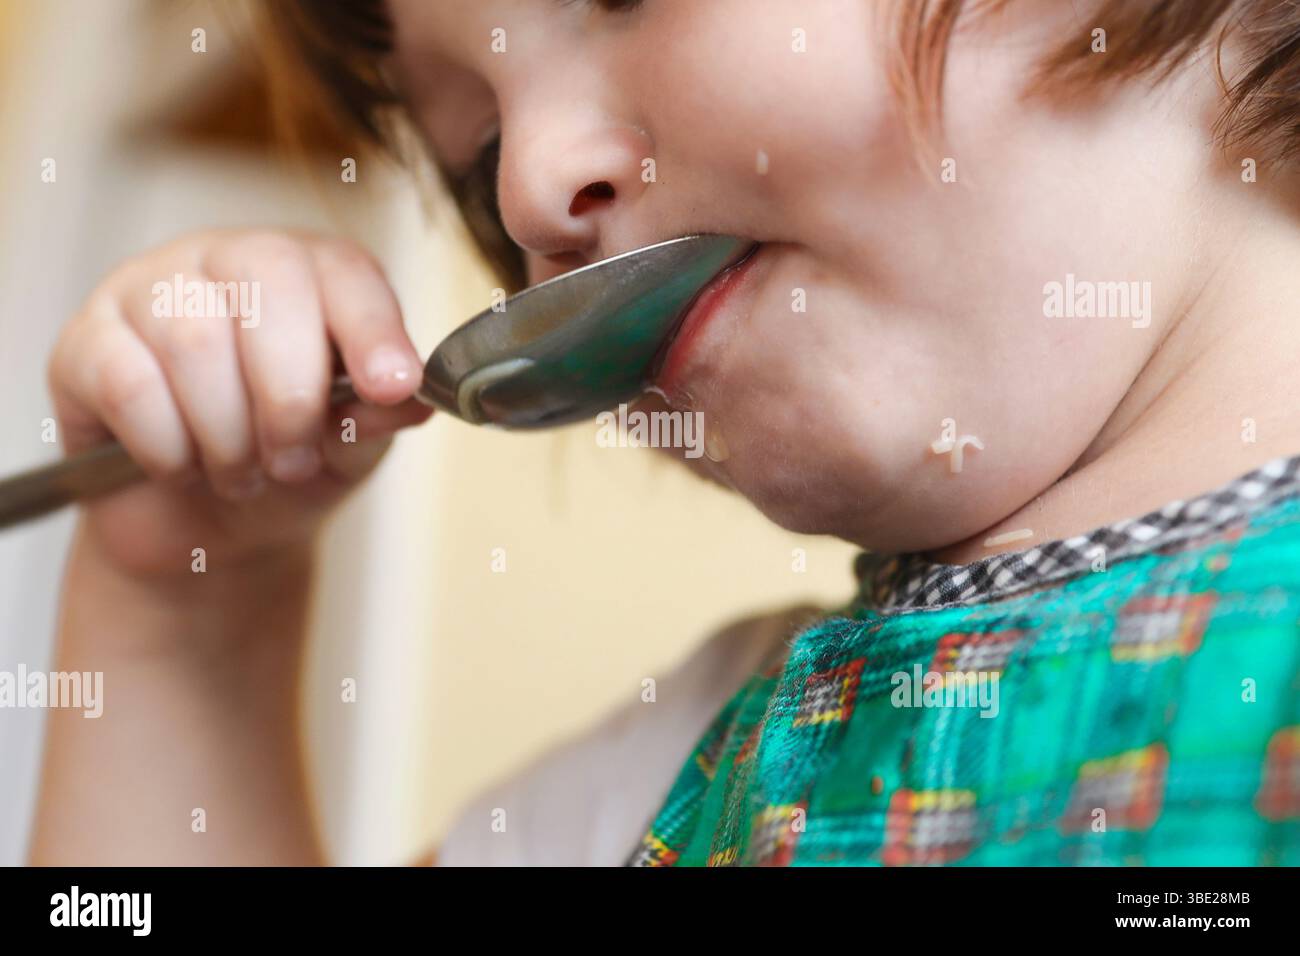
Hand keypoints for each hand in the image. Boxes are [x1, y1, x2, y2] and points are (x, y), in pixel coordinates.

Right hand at [48, 230, 432, 578]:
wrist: (198, 527)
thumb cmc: (284, 467)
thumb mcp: (349, 449)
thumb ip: (377, 417)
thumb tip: (412, 397)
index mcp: (308, 272)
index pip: (344, 271)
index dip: (372, 328)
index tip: (394, 387)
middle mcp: (227, 259)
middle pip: (268, 290)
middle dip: (291, 398)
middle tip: (293, 461)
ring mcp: (148, 288)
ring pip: (195, 342)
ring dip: (228, 436)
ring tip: (240, 474)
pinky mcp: (87, 340)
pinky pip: (130, 385)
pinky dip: (169, 448)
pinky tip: (182, 468)